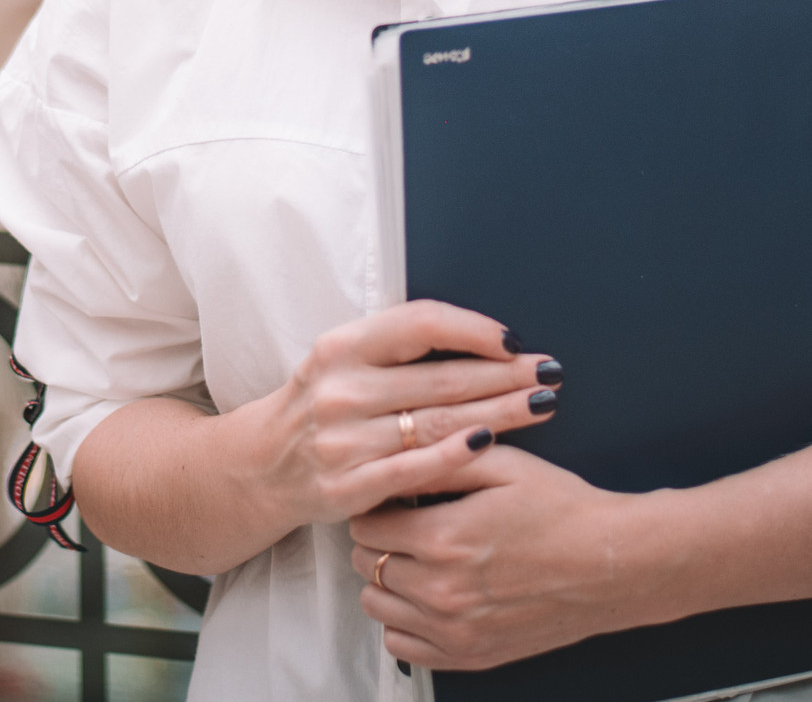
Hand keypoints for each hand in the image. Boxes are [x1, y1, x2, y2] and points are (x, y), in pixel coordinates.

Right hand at [252, 300, 557, 531]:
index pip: (419, 324)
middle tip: (550, 371)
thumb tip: (476, 336)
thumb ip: (395, 347)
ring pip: (437, 423)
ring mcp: (344, 441)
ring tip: (540, 404)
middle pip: (442, 378)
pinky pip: (414, 470)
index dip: (472, 329)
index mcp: (341, 347)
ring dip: (499, 413)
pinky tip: (490, 444)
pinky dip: (454, 456)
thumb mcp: (341, 360)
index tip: (513, 340)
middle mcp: (341, 390)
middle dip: (506, 374)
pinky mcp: (348, 487)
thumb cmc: (319, 406)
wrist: (261, 468)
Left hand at [350, 444, 668, 670]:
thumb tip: (395, 454)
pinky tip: (427, 597)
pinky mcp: (471, 655)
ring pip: (376, 606)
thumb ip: (443, 458)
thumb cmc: (563, 509)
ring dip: (386, 580)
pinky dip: (404, 622)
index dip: (376, 506)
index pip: (366, 525)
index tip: (393, 500)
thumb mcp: (504, 465)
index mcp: (444, 539)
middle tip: (404, 526)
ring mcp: (455, 630)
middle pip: (366, 564)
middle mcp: (442, 592)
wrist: (612, 564)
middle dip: (378, 540)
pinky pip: (402, 646)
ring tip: (415, 559)